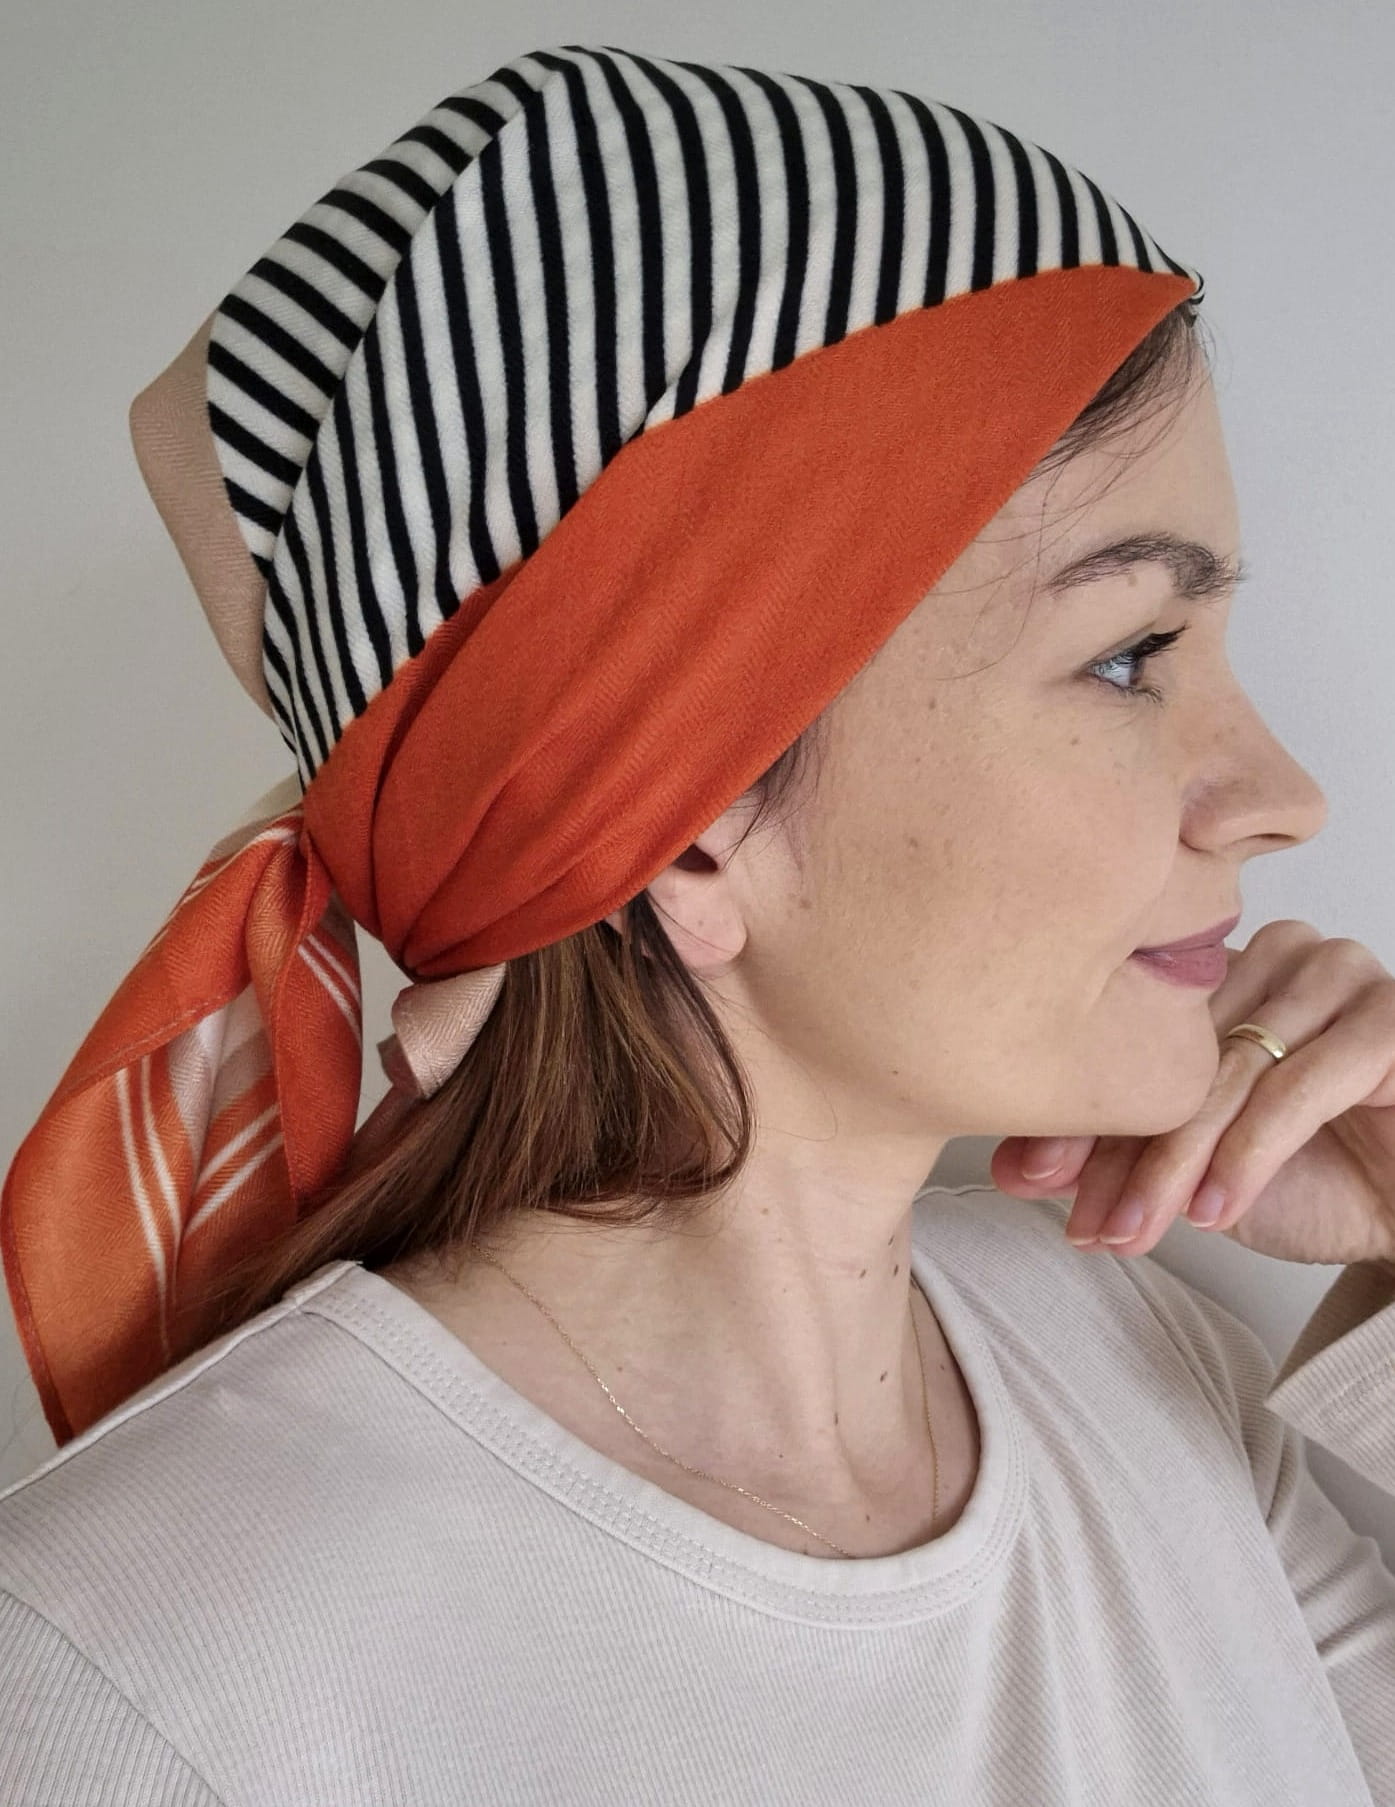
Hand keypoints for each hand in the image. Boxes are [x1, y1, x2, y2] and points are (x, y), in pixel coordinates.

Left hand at [991, 920, 1394, 1267]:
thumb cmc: (1314, 1180)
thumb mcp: (1190, 1173)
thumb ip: (1109, 1156)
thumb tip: (1009, 1168)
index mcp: (1221, 970)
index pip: (1129, 1032)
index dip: (1076, 1110)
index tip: (1026, 1177)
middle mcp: (1277, 956)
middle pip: (1174, 1051)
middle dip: (1119, 1148)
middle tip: (1084, 1222)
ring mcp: (1340, 975)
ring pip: (1229, 1068)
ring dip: (1177, 1161)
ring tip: (1138, 1231)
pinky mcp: (1391, 1018)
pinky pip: (1305, 1082)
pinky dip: (1253, 1153)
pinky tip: (1216, 1212)